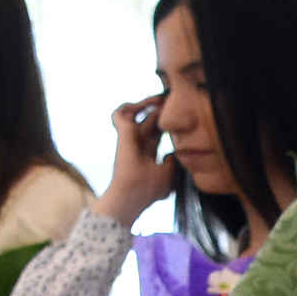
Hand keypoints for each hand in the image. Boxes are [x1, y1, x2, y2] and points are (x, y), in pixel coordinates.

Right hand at [99, 95, 181, 221]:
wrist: (131, 196)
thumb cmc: (147, 191)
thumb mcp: (168, 176)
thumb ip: (171, 162)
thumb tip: (173, 152)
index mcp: (147, 152)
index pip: (156, 132)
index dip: (166, 122)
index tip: (177, 115)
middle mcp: (137, 144)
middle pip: (148, 119)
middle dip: (159, 108)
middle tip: (169, 101)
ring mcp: (128, 138)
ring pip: (134, 113)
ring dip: (146, 103)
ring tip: (159, 98)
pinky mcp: (123, 134)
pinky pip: (119, 114)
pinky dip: (128, 107)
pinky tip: (143, 105)